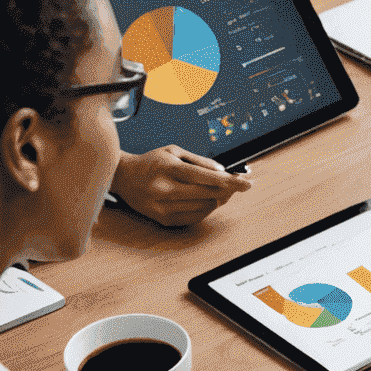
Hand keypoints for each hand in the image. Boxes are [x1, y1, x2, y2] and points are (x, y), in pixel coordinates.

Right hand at [112, 146, 251, 225]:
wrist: (123, 177)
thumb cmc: (152, 162)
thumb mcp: (175, 152)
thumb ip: (200, 161)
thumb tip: (223, 171)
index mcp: (169, 169)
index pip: (207, 177)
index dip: (230, 181)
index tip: (247, 183)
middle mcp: (164, 189)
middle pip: (208, 194)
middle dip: (228, 190)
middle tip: (238, 185)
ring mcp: (162, 207)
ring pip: (203, 207)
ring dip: (218, 200)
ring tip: (221, 191)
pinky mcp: (162, 219)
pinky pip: (193, 217)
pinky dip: (205, 209)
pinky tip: (206, 200)